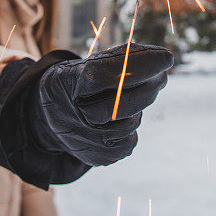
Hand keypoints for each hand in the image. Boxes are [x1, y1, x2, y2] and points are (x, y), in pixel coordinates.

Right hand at [0, 43, 172, 188]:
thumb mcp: (84, 64)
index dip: (140, 65)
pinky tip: (120, 116)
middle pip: (125, 102)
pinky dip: (131, 122)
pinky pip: (131, 138)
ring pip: (132, 120)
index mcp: (68, 85)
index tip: (168, 57)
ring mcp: (89, 141)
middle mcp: (76, 117)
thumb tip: (162, 59)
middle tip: (164, 72)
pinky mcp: (102, 157)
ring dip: (141, 103)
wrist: (48, 120)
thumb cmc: (74, 84)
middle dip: (150, 84)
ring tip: (132, 92)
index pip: (107, 75)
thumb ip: (118, 59)